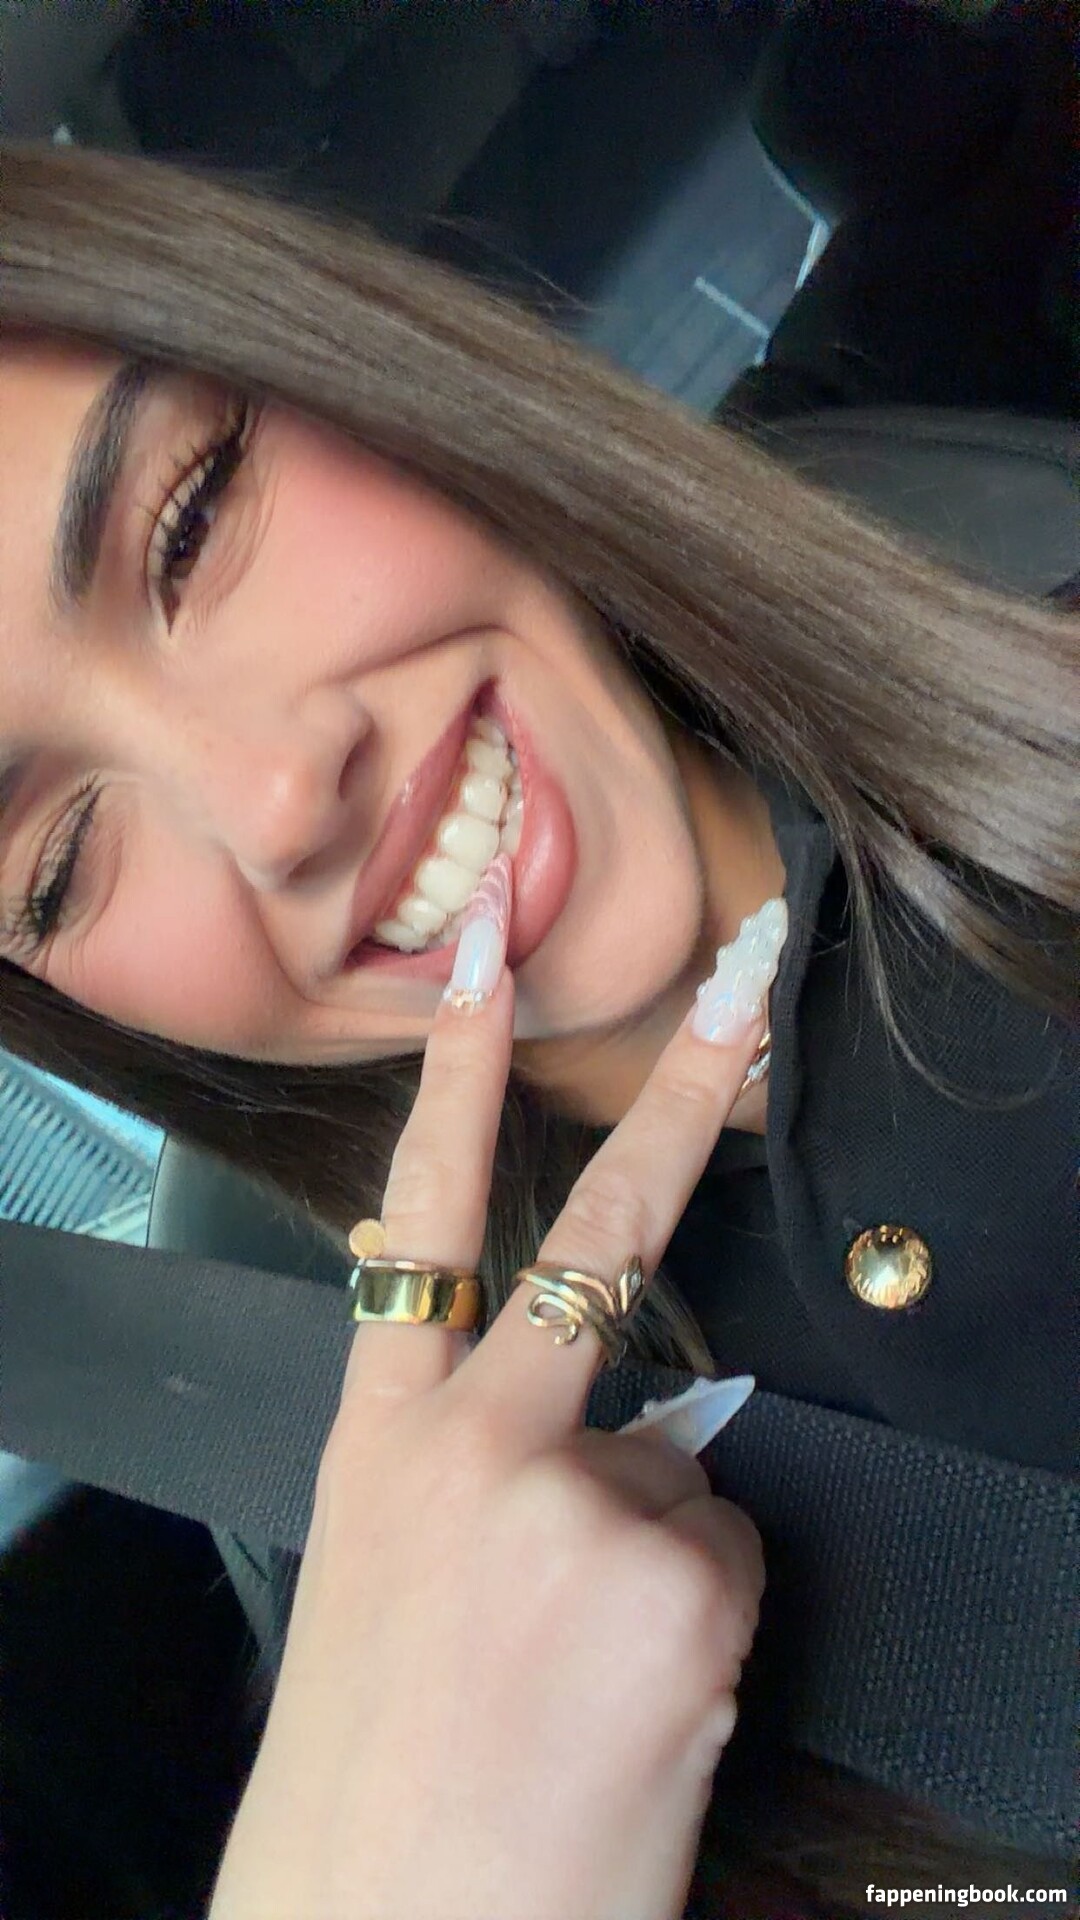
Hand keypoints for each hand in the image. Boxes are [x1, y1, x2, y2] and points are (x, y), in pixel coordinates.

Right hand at [209, 949, 766, 1919]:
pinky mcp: (672, 1583)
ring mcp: (577, 1506)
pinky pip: (728, 1557)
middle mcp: (474, 1448)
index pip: (415, 1218)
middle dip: (681, 1098)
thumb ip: (486, 1467)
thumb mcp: (394, 1580)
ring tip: (580, 1674)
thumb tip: (637, 1426)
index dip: (451, 1079)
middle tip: (745, 977)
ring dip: (660, 1555)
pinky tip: (633, 1703)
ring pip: (686, 1467)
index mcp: (382, 1447)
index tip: (478, 962)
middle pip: (598, 1237)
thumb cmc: (391, 1767)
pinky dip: (698, 1619)